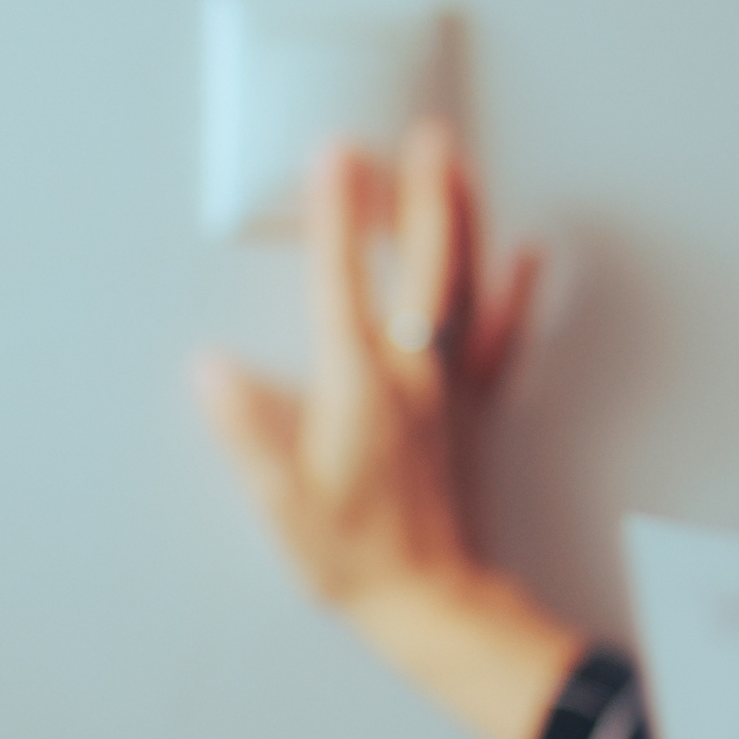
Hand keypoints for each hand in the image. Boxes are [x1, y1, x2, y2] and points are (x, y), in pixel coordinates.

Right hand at [194, 122, 580, 738]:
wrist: (434, 605)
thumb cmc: (355, 559)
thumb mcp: (282, 504)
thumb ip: (247, 433)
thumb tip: (212, 370)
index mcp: (357, 390)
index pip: (342, 283)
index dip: (337, 214)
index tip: (336, 152)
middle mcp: (410, 376)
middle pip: (420, 266)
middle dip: (418, 194)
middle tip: (422, 132)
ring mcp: (449, 389)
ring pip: (463, 287)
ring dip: (461, 221)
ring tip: (459, 163)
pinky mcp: (473, 410)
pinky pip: (499, 336)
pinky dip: (514, 291)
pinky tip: (525, 250)